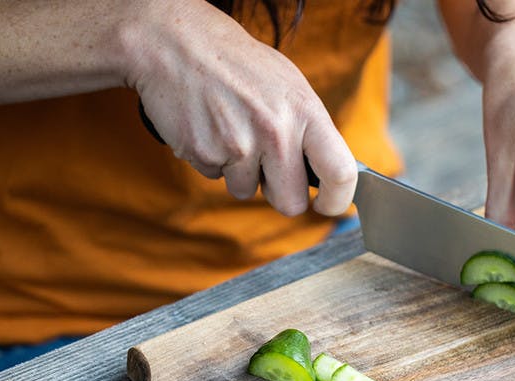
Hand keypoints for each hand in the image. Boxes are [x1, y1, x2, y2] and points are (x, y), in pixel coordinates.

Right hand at [124, 1, 356, 215]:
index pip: (340, 173)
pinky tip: (210, 127)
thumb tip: (329, 175)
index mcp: (305, 111)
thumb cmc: (238, 66)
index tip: (328, 204)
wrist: (174, 41)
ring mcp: (238, 145)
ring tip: (231, 130)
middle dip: (279, 194)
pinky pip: (216, 178)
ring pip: (248, 192)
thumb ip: (310, 131)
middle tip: (268, 167)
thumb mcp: (288, 86)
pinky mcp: (204, 153)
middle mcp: (275, 131)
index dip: (338, 200)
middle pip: (291, 203)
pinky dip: (213, 160)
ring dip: (240, 172)